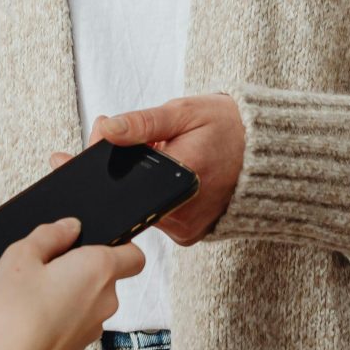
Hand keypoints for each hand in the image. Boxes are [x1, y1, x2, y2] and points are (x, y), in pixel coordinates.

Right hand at [0, 218, 142, 349]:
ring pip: (88, 299)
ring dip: (68, 293)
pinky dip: (59, 315)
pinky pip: (76, 320)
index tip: (91, 242)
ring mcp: (94, 327)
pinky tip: (30, 316)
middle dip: (79, 267)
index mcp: (99, 269)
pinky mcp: (79, 347)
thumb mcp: (20, 257)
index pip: (134, 253)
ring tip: (30, 294)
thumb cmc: (13, 313)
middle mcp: (106, 299)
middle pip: (106, 275)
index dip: (118, 244)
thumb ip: (49, 235)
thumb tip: (70, 226)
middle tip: (44, 267)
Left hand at [85, 95, 243, 244]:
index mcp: (182, 179)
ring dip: (140, 185)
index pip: (122, 178)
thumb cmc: (227, 127)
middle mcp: (182, 214)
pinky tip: (170, 178)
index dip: (104, 161)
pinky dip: (155, 197)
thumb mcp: (184, 113)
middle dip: (123, 170)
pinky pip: (156, 217)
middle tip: (141, 143)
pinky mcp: (187, 236)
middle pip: (128, 196)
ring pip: (140, 207)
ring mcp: (184, 229)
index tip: (84, 149)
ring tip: (165, 159)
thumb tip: (107, 129)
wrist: (264, 152)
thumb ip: (143, 122)